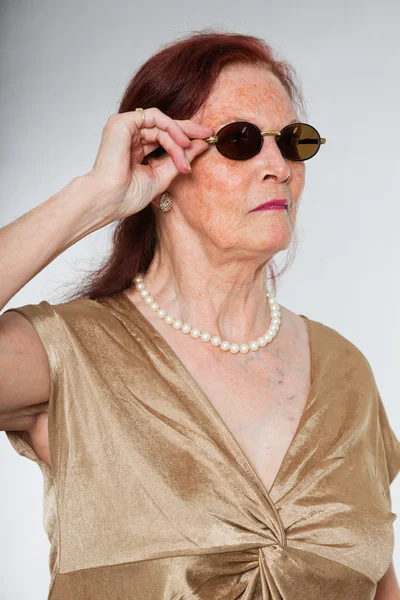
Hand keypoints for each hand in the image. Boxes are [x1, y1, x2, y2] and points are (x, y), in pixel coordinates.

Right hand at [82, 107, 212, 219]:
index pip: (163, 138)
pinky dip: (171, 129)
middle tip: (207, 134)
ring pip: (162, 125)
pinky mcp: (123, 122)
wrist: (110, 200)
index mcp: (135, 149)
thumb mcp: (163, 176)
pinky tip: (181, 142)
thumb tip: (201, 145)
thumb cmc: (128, 196)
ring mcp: (124, 128)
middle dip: (188, 131)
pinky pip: (155, 118)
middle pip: (164, 127)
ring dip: (179, 139)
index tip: (205, 142)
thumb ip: (180, 159)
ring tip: (187, 154)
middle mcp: (129, 136)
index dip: (184, 139)